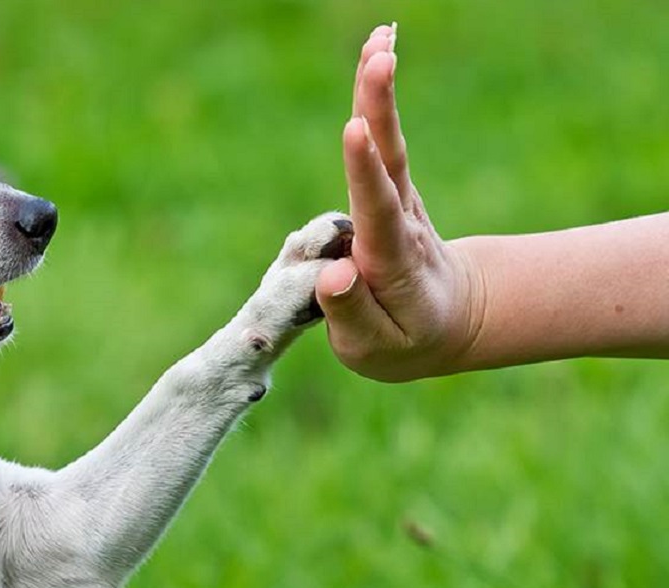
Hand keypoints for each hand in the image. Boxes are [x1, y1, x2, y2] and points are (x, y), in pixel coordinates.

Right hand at [315, 24, 484, 381]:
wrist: (450, 320)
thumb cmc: (405, 340)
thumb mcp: (376, 349)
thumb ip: (352, 314)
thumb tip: (334, 273)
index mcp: (391, 262)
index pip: (377, 212)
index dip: (364, 172)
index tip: (355, 131)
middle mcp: (400, 221)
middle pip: (389, 160)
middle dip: (380, 109)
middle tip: (380, 58)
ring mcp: (398, 200)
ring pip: (388, 142)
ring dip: (380, 91)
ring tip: (380, 39)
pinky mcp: (390, 188)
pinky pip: (381, 140)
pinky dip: (377, 97)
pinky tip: (376, 51)